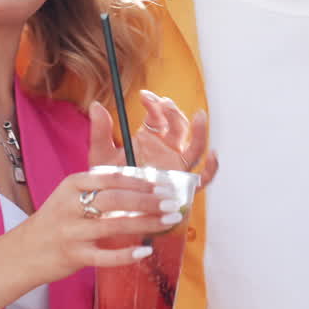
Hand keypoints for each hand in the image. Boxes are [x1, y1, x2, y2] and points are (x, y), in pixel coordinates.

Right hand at [14, 170, 179, 284]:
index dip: (140, 181)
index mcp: (71, 186)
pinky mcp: (73, 256)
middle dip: (148, 200)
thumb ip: (100, 186)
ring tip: (169, 221)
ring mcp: (71, 232)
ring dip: (147, 223)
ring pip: (114, 226)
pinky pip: (105, 256)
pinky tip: (146, 251)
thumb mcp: (70, 195)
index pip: (111, 178)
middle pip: (116, 199)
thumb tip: (142, 180)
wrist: (23, 252)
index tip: (162, 185)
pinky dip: (127, 254)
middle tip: (172, 202)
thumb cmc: (56, 220)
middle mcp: (70, 207)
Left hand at [88, 93, 213, 184]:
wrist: (112, 212)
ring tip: (199, 116)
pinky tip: (213, 155)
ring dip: (200, 130)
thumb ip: (100, 132)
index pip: (158, 116)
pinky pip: (203, 177)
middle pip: (178, 126)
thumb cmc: (109, 184)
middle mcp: (166, 150)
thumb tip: (95, 105)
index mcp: (149, 139)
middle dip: (173, 112)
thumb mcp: (101, 156)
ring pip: (195, 145)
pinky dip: (212, 167)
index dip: (154, 104)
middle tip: (164, 104)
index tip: (145, 96)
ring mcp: (177, 166)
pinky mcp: (183, 185)